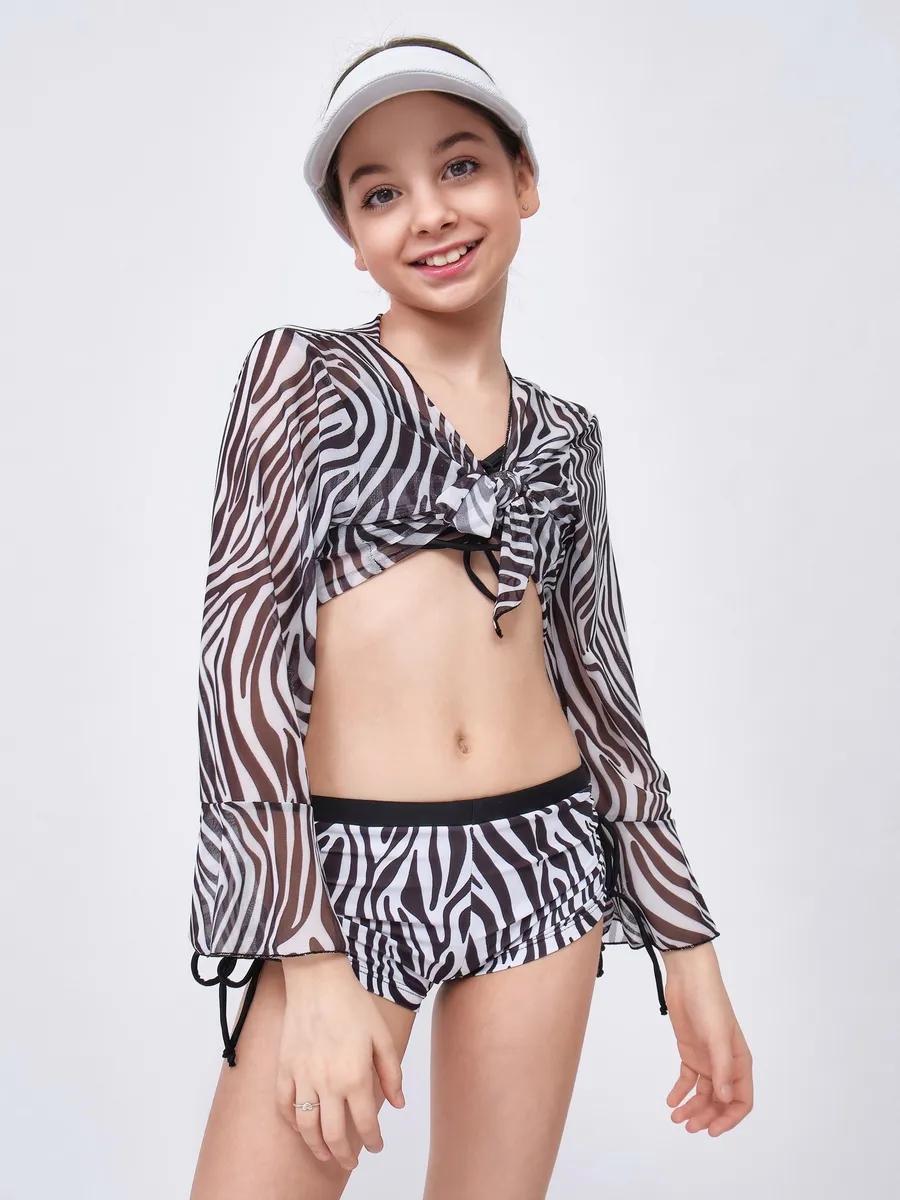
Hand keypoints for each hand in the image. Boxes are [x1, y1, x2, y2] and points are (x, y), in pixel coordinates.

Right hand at [274, 954, 405, 1170]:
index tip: (377, 1146)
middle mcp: (327, 1084)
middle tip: (352, 1162)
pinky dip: (292, 1123)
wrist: (318, 979)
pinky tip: (302, 1128)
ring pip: (307, 1127)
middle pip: (334, 1135)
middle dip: (345, 1155)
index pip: (365, 1123)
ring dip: (317, 1147)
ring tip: (326, 1155)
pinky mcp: (284, 1068)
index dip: (373, 1141)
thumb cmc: (352, 1004)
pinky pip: (284, 1106)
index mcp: (355, 1076)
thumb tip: (398, 1104)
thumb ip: (391, 1073)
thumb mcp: (382, 1036)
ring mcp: (302, 1078)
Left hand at [661, 943, 752, 1136]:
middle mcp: (725, 1065)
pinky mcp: (690, 1052)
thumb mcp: (717, 1037)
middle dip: (707, 1116)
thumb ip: (722, 1070)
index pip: (741, 1100)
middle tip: (689, 1127)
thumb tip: (725, 1099)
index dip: (729, 1118)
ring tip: (676, 1118)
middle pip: (720, 1101)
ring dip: (692, 1108)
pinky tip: (671, 1101)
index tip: (712, 1130)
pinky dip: (680, 1092)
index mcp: (740, 1062)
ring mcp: (707, 1059)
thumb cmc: (709, 1004)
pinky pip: (687, 1079)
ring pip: (703, 1093)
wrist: (688, 979)